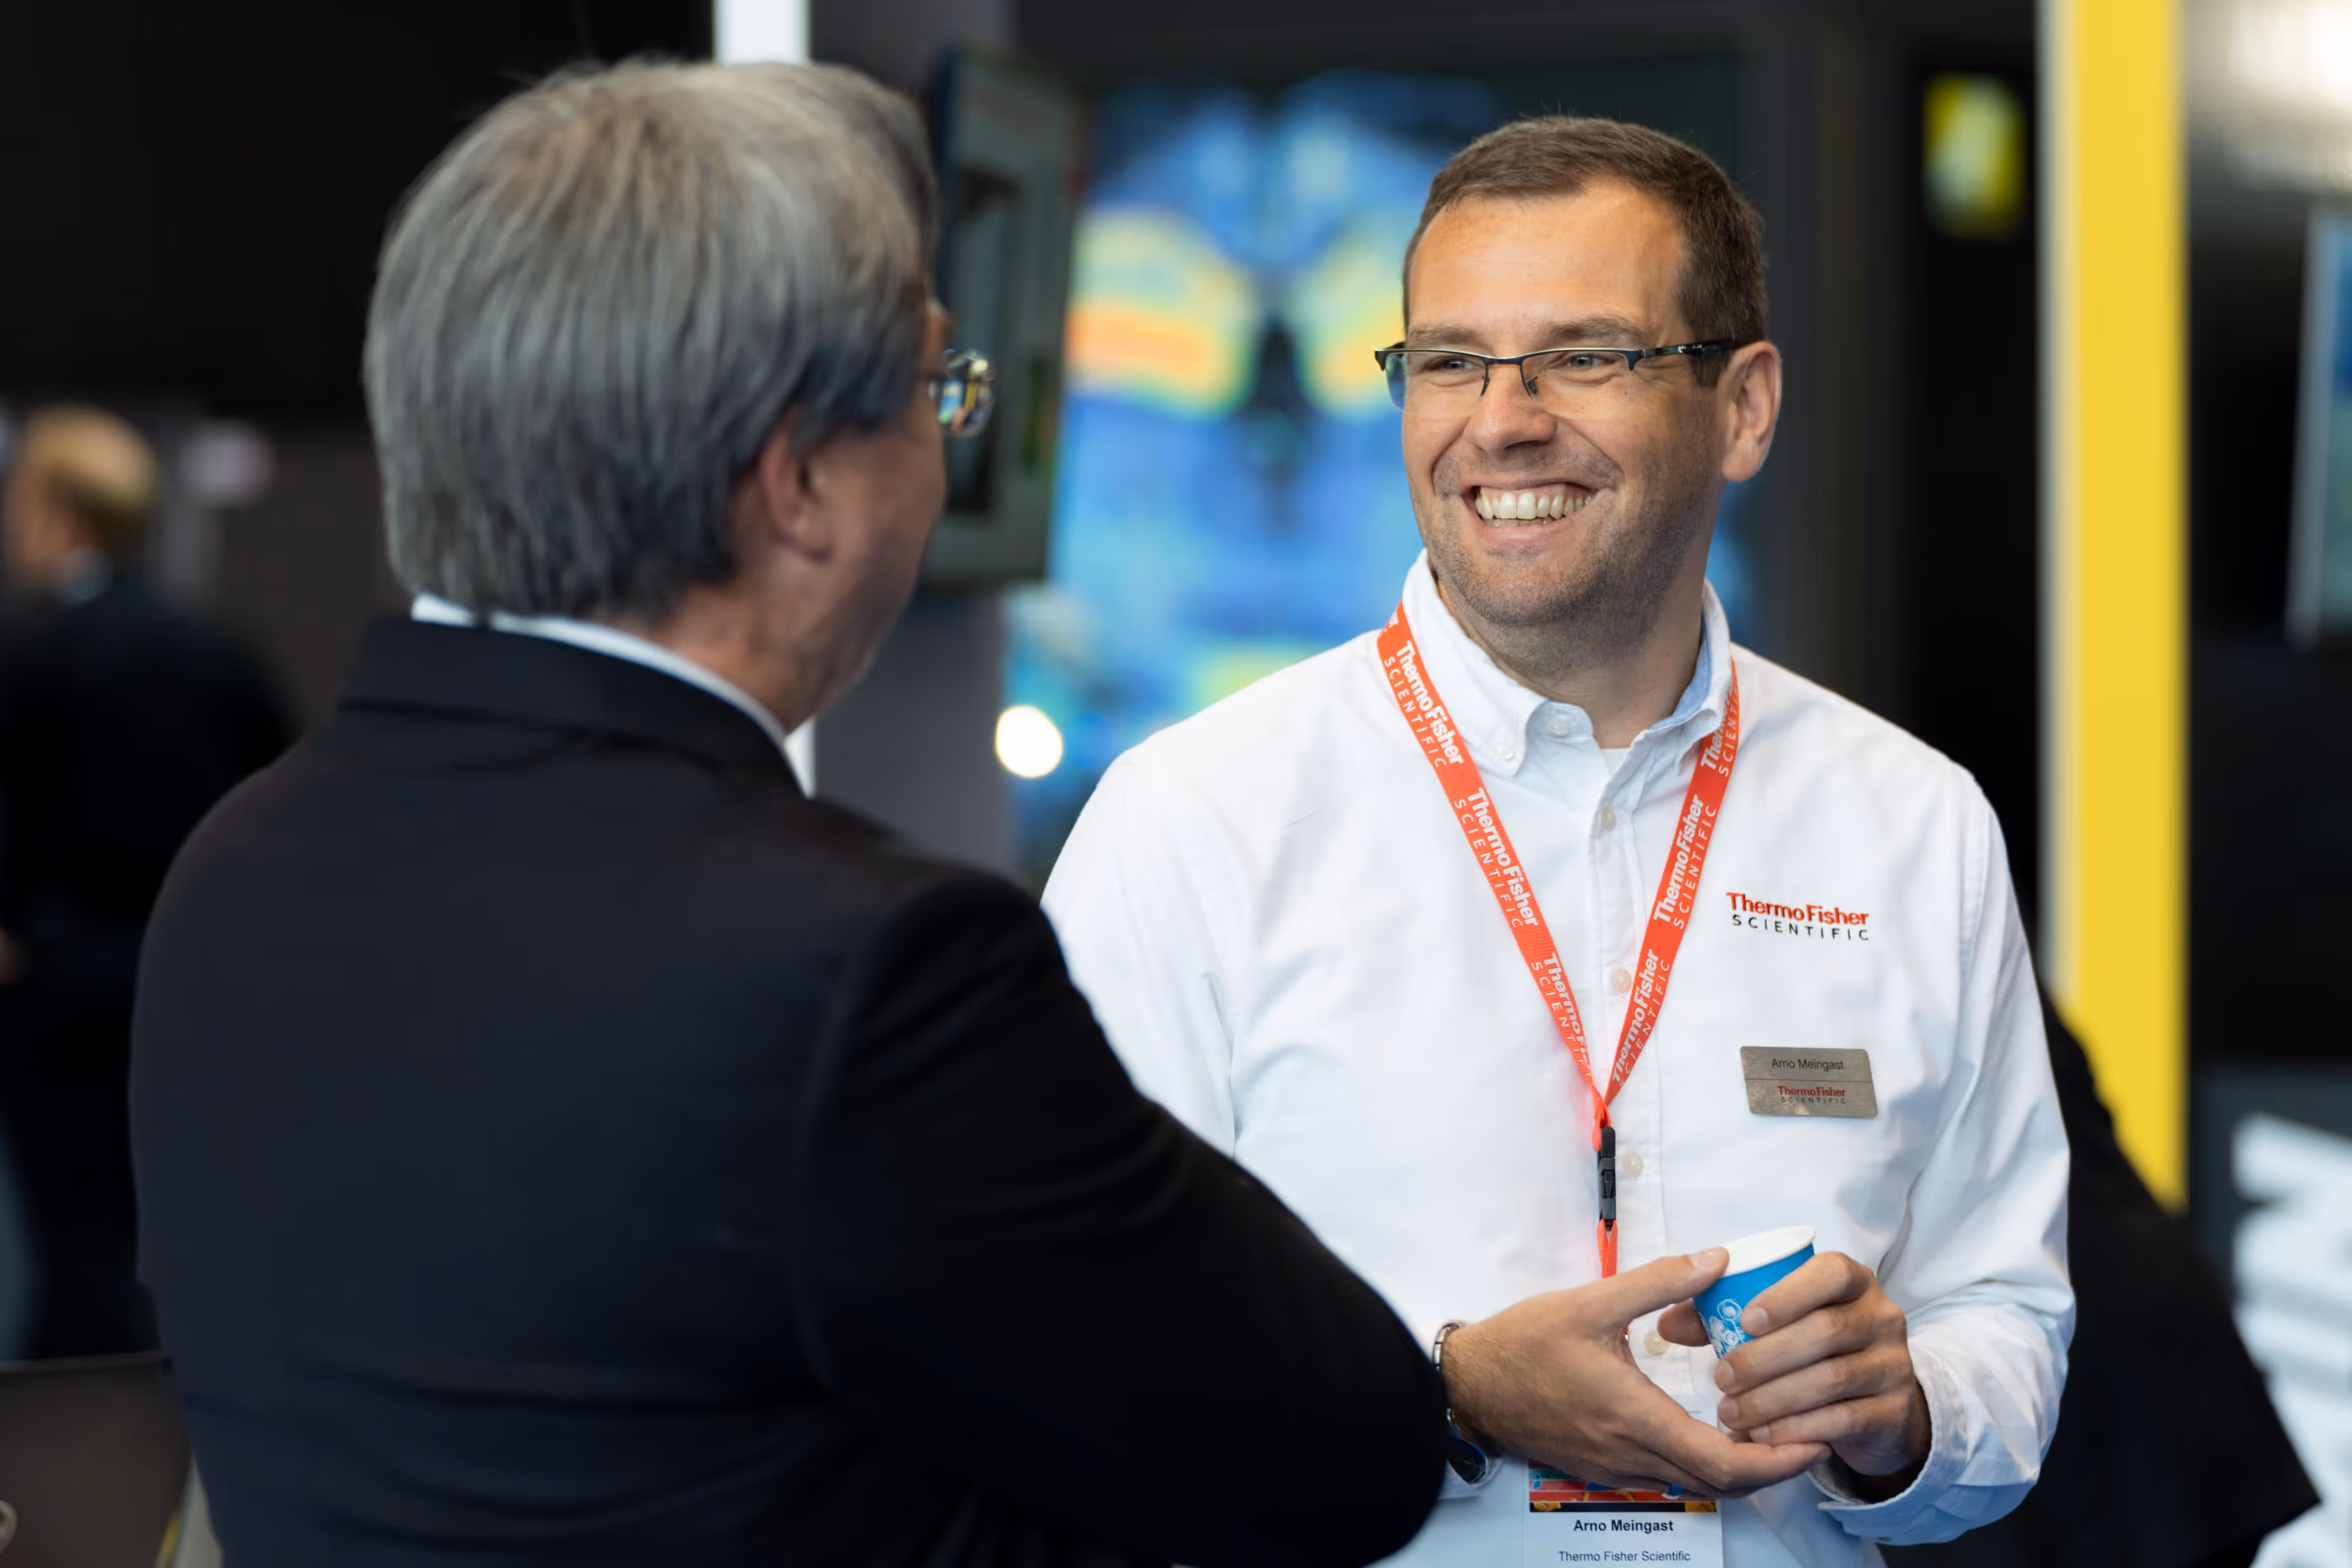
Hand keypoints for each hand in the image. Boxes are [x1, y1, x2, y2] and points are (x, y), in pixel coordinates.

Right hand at [1443, 1250, 1828, 1497]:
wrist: (1470, 1384)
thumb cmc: (1524, 1344)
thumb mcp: (1591, 1302)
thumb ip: (1659, 1281)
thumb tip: (1718, 1259)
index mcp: (1634, 1417)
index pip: (1724, 1463)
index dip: (1778, 1460)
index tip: (1814, 1439)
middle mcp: (1632, 1454)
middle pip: (1723, 1485)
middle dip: (1774, 1468)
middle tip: (1809, 1436)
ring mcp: (1618, 1468)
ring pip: (1698, 1484)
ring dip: (1741, 1467)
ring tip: (1772, 1429)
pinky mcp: (1605, 1468)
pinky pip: (1671, 1476)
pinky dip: (1707, 1463)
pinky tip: (1716, 1428)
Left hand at [1659, 1251, 1929, 1497]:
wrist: (1870, 1403)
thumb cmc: (1807, 1347)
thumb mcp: (1773, 1321)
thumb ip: (1720, 1314)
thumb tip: (1668, 1325)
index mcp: (1851, 1280)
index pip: (1830, 1272)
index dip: (1787, 1295)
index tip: (1745, 1321)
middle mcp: (1881, 1316)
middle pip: (1826, 1331)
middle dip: (1766, 1357)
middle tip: (1721, 1379)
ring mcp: (1893, 1364)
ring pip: (1832, 1378)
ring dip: (1773, 1398)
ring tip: (1731, 1412)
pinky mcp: (1893, 1411)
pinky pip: (1844, 1419)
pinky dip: (1797, 1428)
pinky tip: (1763, 1435)